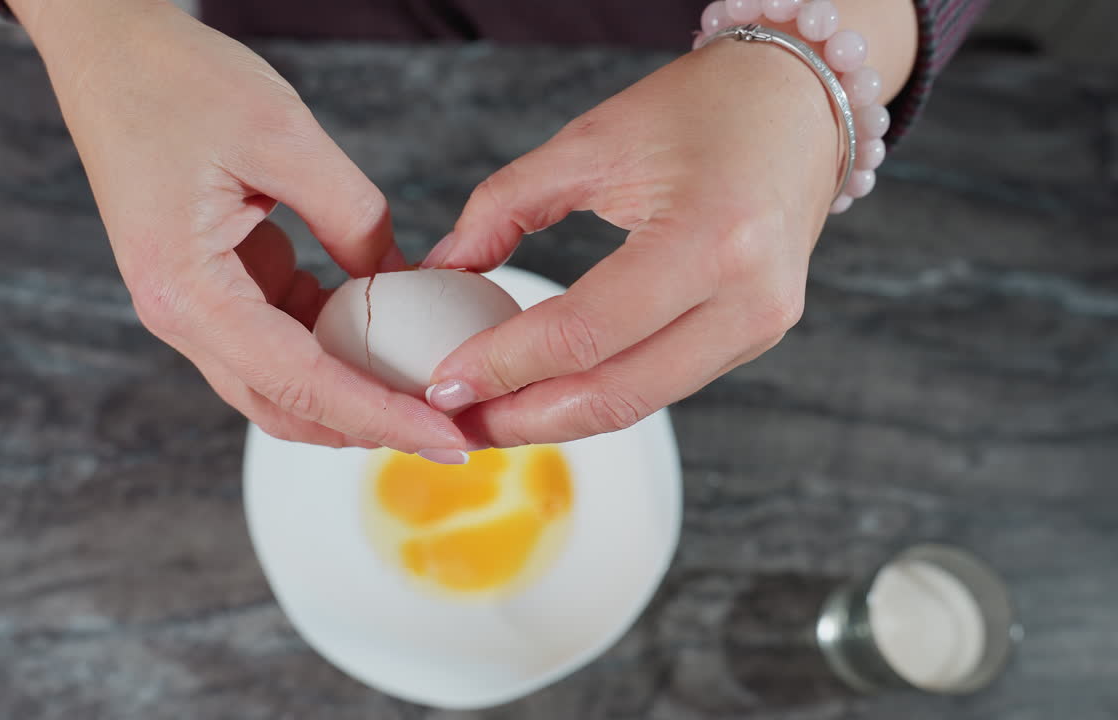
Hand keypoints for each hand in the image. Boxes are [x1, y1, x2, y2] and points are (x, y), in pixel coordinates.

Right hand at [13, 0, 463, 453]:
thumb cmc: (173, 81)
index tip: (445, 437)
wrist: (108, 48)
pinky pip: (280, 336)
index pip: (301, 383)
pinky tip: (383, 334)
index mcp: (187, 291)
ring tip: (425, 392)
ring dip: (352, 391)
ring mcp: (195, 304)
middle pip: (287, 406)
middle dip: (369, 425)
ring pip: (283, 381)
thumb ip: (353, 216)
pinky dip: (334, 345)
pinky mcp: (213, 285)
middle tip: (449, 432)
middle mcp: (181, 315)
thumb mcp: (284, 137)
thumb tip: (401, 282)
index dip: (380, 416)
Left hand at [420, 40, 843, 446]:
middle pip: (614, 395)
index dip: (504, 366)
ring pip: (638, 404)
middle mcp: (747, 299)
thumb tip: (442, 271)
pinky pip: (661, 384)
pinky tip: (545, 391)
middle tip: (455, 421)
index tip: (442, 381)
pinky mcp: (754, 337)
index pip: (584, 333)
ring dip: (555, 418)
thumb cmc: (700, 107)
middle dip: (522, 418)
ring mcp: (760, 327)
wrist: (796, 101)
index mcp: (709, 238)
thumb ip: (503, 207)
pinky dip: (597, 394)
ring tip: (486, 414)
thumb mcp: (588, 141)